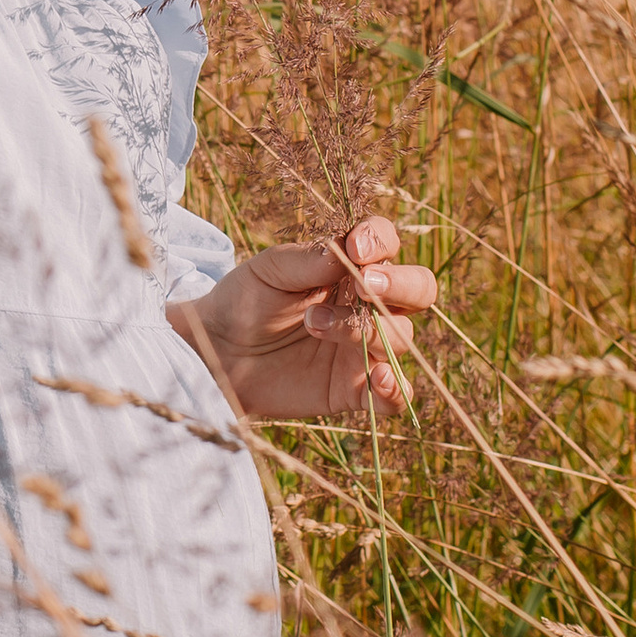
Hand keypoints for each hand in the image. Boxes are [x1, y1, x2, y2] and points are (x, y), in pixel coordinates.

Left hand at [172, 216, 437, 422]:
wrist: (217, 352)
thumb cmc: (244, 300)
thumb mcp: (270, 269)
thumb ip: (311, 259)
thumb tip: (350, 250)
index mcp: (349, 266)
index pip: (386, 243)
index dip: (380, 241)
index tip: (356, 248)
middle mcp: (367, 304)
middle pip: (419, 290)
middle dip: (401, 285)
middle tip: (364, 286)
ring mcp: (365, 347)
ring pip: (401, 336)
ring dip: (364, 329)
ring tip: (313, 324)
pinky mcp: (354, 388)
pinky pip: (395, 395)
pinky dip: (396, 389)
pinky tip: (377, 377)